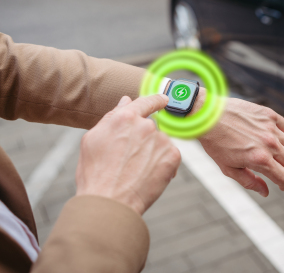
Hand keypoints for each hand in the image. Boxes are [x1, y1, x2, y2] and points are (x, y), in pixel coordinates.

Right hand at [76, 94, 180, 214]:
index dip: (156, 100)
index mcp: (125, 118)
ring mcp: (161, 140)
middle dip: (143, 139)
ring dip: (152, 152)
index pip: (146, 101)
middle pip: (150, 126)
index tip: (163, 99)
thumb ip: (112, 117)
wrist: (110, 203)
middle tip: (129, 159)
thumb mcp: (93, 140)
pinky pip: (170, 155)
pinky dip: (162, 163)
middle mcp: (146, 125)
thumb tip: (126, 101)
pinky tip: (147, 175)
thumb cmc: (96, 174)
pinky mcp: (172, 156)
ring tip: (135, 170)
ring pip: (160, 142)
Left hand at [194, 91, 283, 196]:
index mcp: (260, 159)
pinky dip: (279, 131)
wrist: (208, 117)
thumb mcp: (229, 169)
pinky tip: (267, 133)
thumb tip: (266, 192)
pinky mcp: (269, 114)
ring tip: (267, 148)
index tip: (282, 185)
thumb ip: (250, 181)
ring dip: (282, 149)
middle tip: (271, 166)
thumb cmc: (216, 144)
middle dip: (283, 167)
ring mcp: (270, 127)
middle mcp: (269, 143)